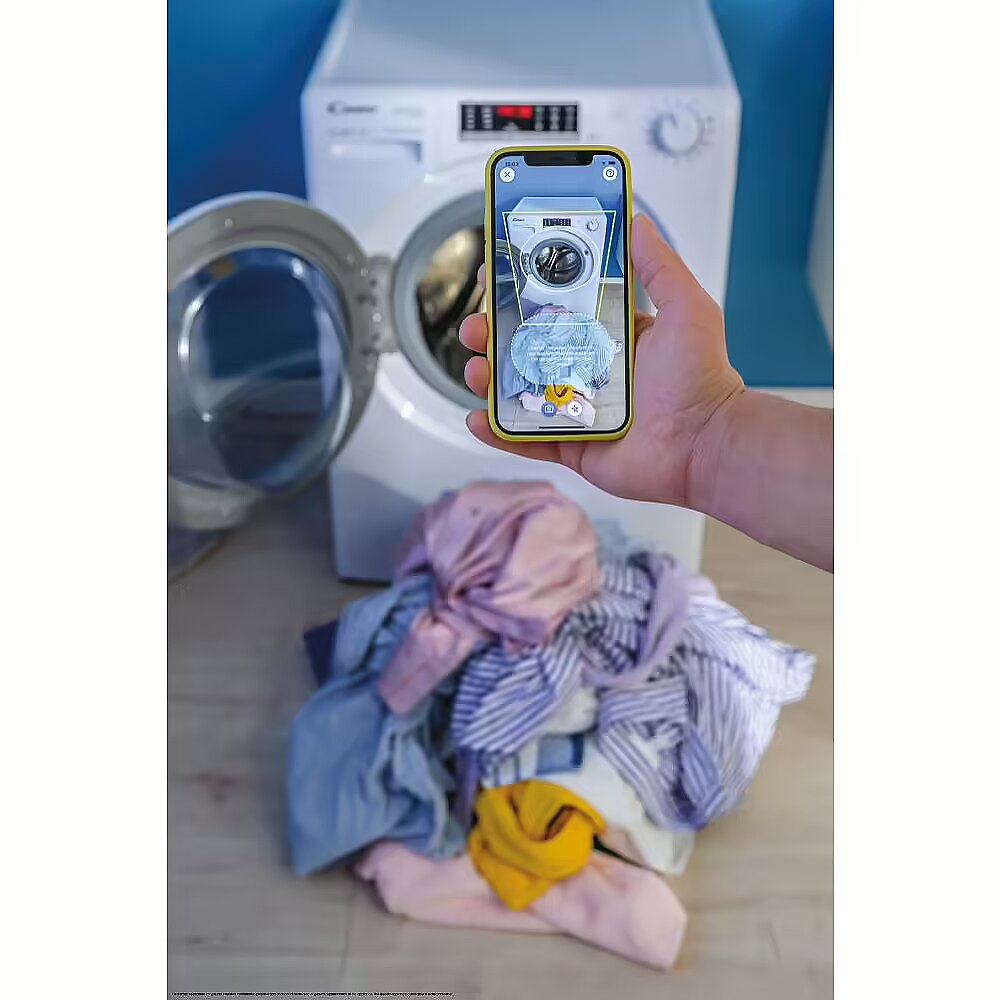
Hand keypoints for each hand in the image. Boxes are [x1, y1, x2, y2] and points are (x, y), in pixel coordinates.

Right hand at [460, 213, 745, 507]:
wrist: (705, 446)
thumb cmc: (701, 380)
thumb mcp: (685, 308)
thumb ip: (658, 265)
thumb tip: (638, 221)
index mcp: (608, 335)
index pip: (555, 307)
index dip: (522, 293)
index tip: (496, 275)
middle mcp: (587, 369)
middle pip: (526, 348)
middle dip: (494, 334)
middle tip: (477, 326)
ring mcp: (575, 409)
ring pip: (518, 391)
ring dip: (489, 378)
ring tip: (477, 368)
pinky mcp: (570, 446)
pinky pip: (525, 438)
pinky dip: (498, 432)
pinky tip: (479, 418)